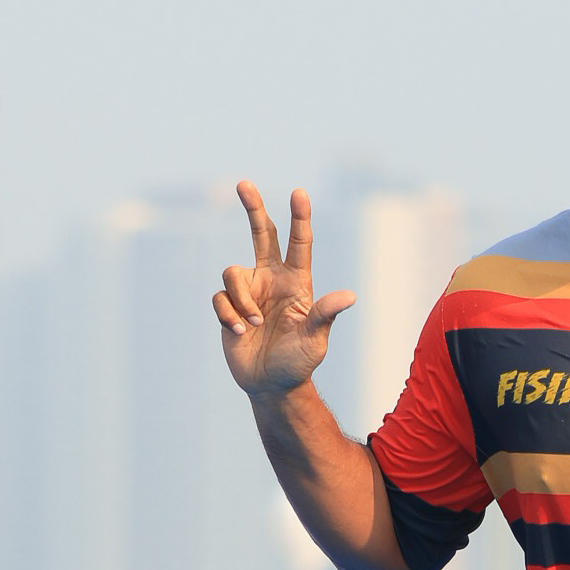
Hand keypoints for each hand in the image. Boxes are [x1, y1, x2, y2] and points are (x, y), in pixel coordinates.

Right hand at [214, 182, 355, 399]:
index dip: (299, 218)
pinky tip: (240, 333)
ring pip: (233, 273)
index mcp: (297, 282)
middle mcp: (271, 279)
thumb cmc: (299, 363)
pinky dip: (229, 316)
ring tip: (255, 326)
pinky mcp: (229, 306)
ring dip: (242, 300)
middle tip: (243, 183)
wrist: (271, 385)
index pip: (299, 244)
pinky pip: (221, 298)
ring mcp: (249, 291)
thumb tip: (349, 296)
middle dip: (253, 208)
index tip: (299, 192)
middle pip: (261, 234)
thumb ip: (325, 315)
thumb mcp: (315, 341)